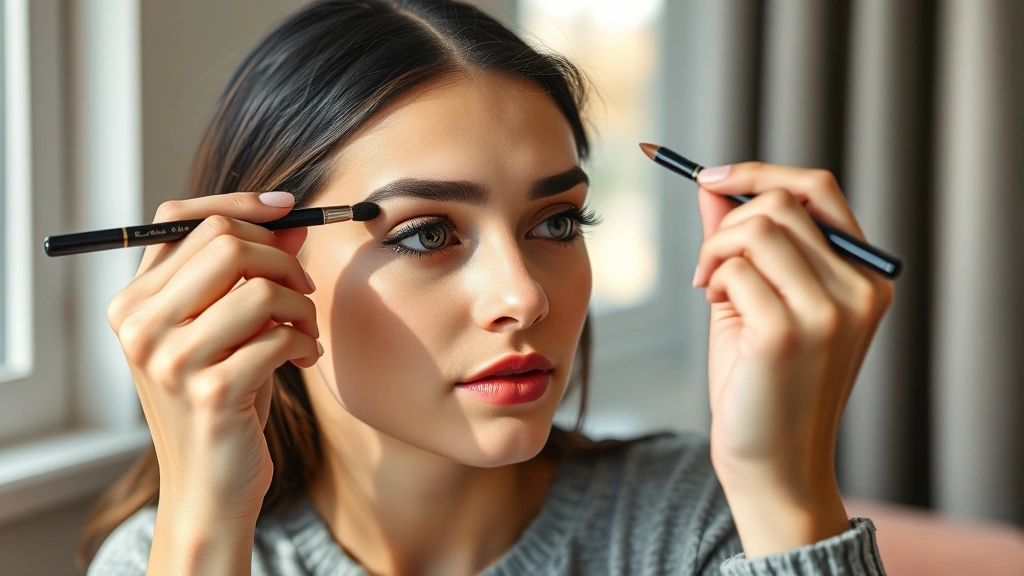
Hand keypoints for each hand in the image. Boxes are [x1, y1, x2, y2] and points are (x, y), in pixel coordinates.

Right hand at [106, 191, 322, 521]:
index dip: (240, 206)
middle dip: (282, 260)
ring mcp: (172, 361)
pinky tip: (304, 359)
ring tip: (305, 331)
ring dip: (301, 306)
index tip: (288, 210)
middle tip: (303, 289)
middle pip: (226, 244)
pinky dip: (305, 342)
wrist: (209, 485)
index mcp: (133, 303)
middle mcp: (141, 327)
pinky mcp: (213, 392)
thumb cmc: (222, 397)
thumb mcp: (227, 329)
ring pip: (262, 289)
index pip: (181, 220)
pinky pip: (280, 337)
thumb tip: (290, 220)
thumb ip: (249, 272)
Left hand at [692, 163, 893, 555]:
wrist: (770, 463)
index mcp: (865, 277)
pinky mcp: (790, 332)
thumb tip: (714, 186)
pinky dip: (712, 278)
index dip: (758, 172)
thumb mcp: (754, 300)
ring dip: (716, 249)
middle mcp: (860, 289)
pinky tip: (713, 306)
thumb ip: (741, 242)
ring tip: (708, 286)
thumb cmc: (760, 383)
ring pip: (757, 225)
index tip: (709, 177)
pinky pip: (735, 267)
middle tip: (708, 264)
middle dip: (726, 221)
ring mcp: (830, 311)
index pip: (818, 188)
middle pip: (781, 200)